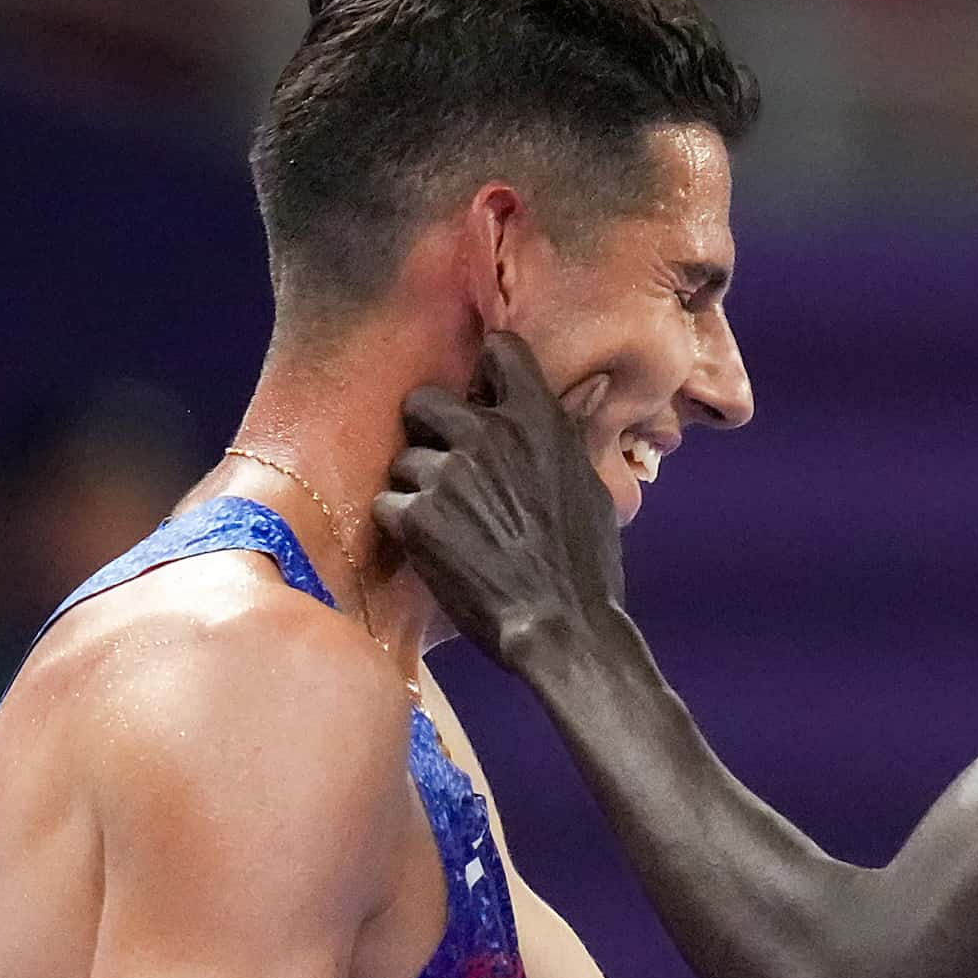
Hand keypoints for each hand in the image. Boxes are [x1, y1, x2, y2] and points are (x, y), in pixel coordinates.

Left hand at [375, 331, 624, 668]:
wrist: (562, 627)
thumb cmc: (585, 564)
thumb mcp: (590, 487)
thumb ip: (568, 435)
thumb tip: (585, 392)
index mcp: (537, 420)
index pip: (499, 350)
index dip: (485, 371)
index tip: (482, 394)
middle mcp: (488, 434)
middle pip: (424, 399)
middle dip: (427, 430)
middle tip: (442, 468)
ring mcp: (447, 473)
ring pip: (404, 460)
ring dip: (417, 489)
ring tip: (446, 527)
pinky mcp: (415, 516)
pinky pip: (387, 504)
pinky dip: (402, 528)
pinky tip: (429, 553)